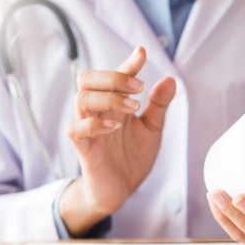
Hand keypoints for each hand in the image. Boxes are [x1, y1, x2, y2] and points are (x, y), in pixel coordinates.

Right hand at [60, 47, 175, 236]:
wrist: (121, 191)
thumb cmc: (132, 158)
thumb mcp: (152, 129)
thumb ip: (158, 106)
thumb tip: (169, 79)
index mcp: (114, 105)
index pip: (115, 76)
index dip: (128, 63)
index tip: (142, 53)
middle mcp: (99, 112)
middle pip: (87, 78)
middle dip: (113, 77)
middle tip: (138, 88)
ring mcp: (88, 130)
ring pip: (81, 99)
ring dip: (109, 98)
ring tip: (133, 109)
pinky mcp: (83, 149)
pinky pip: (75, 129)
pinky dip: (94, 124)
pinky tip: (114, 127)